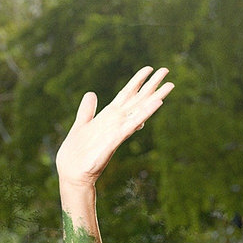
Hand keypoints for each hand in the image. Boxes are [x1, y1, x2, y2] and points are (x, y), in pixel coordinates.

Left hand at [56, 66, 172, 190]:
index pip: (125, 95)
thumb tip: (91, 93)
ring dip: (154, 98)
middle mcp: (116, 121)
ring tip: (170, 85)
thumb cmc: (77, 154)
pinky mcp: (114, 140)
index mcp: (108, 116)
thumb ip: (87, 110)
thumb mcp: (81, 125)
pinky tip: (156, 104)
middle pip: (137, 100)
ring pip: (139, 110)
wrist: (72, 174)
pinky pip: (131, 125)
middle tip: (166, 70)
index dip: (136, 81)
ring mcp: (117, 130)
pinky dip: (143, 115)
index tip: (149, 68)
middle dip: (151, 85)